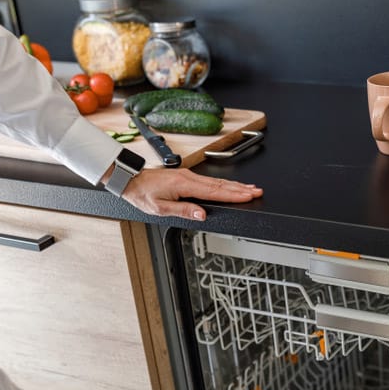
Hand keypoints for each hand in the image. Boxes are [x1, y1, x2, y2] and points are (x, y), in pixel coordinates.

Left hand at [120, 168, 262, 219]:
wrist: (130, 178)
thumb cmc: (143, 194)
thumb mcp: (160, 208)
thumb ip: (183, 211)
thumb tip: (202, 215)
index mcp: (184, 185)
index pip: (214, 192)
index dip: (233, 194)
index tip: (248, 196)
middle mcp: (189, 177)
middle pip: (220, 184)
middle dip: (241, 189)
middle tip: (258, 191)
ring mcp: (189, 175)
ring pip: (217, 181)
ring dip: (235, 185)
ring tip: (250, 188)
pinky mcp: (187, 176)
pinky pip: (210, 180)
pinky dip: (223, 183)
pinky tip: (230, 185)